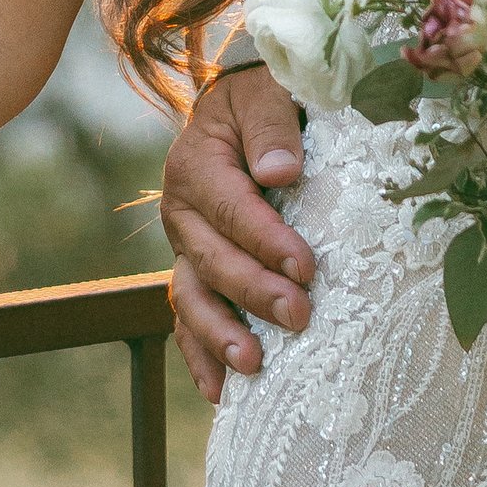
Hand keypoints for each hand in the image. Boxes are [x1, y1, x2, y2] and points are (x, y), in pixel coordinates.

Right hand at [161, 66, 310, 402]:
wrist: (242, 110)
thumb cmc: (264, 101)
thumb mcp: (268, 94)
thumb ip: (273, 128)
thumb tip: (282, 171)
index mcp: (196, 166)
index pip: (231, 209)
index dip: (266, 240)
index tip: (306, 266)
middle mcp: (180, 212)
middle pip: (212, 261)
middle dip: (255, 292)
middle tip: (301, 315)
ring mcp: (183, 248)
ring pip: (192, 298)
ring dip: (220, 335)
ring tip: (254, 365)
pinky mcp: (194, 272)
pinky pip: (188, 319)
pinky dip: (200, 355)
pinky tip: (220, 392)